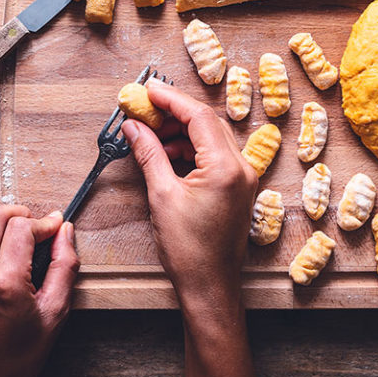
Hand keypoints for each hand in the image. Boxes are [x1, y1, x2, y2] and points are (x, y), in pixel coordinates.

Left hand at [0, 206, 78, 376]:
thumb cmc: (23, 351)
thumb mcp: (57, 310)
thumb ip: (64, 266)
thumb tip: (65, 230)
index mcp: (6, 283)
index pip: (22, 227)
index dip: (45, 222)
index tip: (57, 228)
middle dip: (21, 214)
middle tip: (37, 228)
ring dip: (0, 221)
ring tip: (18, 236)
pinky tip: (0, 247)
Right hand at [122, 82, 274, 376]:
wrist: (210, 286)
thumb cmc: (188, 249)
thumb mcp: (162, 196)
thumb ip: (149, 154)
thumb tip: (133, 127)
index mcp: (226, 167)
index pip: (199, 117)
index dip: (171, 99)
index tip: (147, 90)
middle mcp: (242, 167)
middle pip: (207, 123)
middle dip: (174, 113)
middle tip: (144, 109)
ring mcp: (243, 177)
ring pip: (211, 138)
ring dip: (182, 131)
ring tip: (151, 133)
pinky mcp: (238, 187)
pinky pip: (215, 155)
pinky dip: (191, 149)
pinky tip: (168, 152)